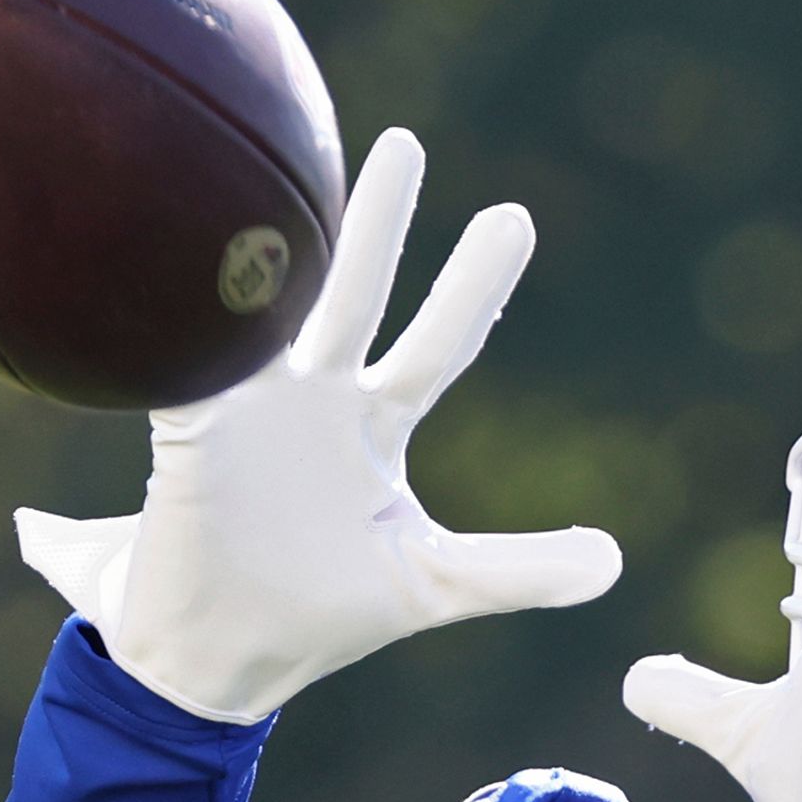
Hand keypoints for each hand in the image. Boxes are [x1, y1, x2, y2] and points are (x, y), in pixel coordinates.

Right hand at [16, 127, 620, 723]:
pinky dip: (188, 324)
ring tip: (269, 174)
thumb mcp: (432, 586)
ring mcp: (247, 409)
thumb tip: (615, 562)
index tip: (514, 217)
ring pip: (267, 311)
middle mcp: (316, 400)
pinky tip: (188, 265)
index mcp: (375, 426)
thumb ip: (518, 570)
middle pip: (356, 296)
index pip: (439, 342)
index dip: (473, 286)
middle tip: (405, 143)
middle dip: (379, 222)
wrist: (213, 658)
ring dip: (274, 249)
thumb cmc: (319, 616)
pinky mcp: (188, 435)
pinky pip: (186, 369)